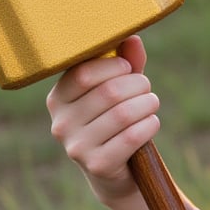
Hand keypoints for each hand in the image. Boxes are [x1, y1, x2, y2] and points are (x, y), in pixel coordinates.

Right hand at [46, 35, 159, 201]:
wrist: (114, 170)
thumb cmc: (114, 117)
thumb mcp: (117, 87)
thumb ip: (125, 61)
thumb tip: (132, 38)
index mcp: (58, 98)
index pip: (83, 73)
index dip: (113, 65)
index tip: (127, 67)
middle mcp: (61, 123)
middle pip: (109, 92)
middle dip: (138, 85)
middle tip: (146, 89)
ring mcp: (77, 147)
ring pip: (123, 114)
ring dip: (148, 104)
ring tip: (151, 103)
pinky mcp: (97, 165)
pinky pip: (132, 137)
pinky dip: (149, 124)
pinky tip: (151, 122)